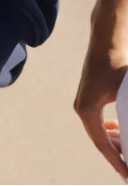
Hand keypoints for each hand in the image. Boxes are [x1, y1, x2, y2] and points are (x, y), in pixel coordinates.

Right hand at [74, 31, 127, 179]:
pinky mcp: (89, 97)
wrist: (107, 42)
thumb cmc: (118, 65)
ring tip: (127, 154)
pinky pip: (98, 121)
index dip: (116, 162)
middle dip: (116, 155)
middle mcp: (81, 107)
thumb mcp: (127, 94)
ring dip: (114, 142)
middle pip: (100, 140)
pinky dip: (110, 130)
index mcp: (86, 109)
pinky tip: (119, 133)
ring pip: (99, 131)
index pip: (102, 144)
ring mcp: (84, 102)